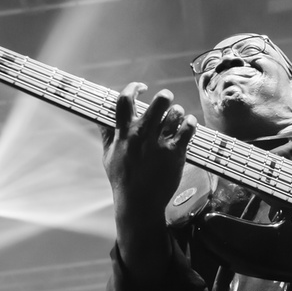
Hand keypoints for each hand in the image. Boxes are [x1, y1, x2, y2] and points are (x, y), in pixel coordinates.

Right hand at [100, 83, 197, 226]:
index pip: (125, 99)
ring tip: (177, 117)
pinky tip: (188, 125)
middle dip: (165, 97)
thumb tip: (100, 119)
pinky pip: (188, 128)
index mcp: (124, 133)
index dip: (134, 87)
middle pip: (159, 101)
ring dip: (178, 112)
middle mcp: (142, 134)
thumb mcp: (108, 156)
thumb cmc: (122, 179)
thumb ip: (107, 134)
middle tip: (166, 101)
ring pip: (176, 113)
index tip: (142, 88)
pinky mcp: (175, 152)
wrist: (139, 203)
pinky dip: (190, 123)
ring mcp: (160, 143)